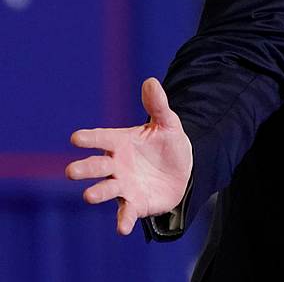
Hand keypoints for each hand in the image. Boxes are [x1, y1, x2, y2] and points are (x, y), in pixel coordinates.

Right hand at [66, 77, 193, 234]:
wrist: (184, 170)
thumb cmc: (168, 144)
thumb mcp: (167, 123)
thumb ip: (158, 105)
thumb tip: (151, 81)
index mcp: (120, 142)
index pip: (102, 138)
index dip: (89, 138)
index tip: (76, 137)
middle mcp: (116, 165)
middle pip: (96, 166)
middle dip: (84, 169)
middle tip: (72, 171)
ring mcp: (123, 185)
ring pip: (105, 189)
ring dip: (97, 193)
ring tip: (90, 195)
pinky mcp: (134, 203)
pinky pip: (126, 213)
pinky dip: (122, 221)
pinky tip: (122, 229)